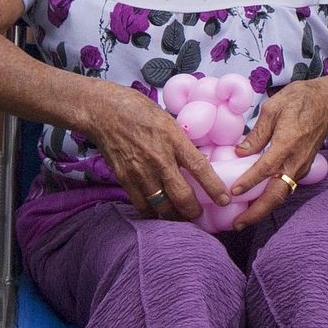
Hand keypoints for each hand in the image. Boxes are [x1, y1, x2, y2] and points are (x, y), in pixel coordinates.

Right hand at [87, 82, 231, 220]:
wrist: (103, 111)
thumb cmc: (136, 109)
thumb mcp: (167, 119)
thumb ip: (180, 141)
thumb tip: (196, 158)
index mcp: (173, 139)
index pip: (200, 168)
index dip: (214, 188)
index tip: (225, 199)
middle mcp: (159, 159)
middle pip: (182, 196)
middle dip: (194, 212)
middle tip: (200, 216)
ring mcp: (141, 172)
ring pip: (162, 207)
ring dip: (174, 217)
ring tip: (181, 219)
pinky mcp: (125, 179)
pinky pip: (142, 206)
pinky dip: (152, 213)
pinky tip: (158, 214)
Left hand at [229, 79, 327, 229]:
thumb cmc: (300, 100)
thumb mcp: (273, 108)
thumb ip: (257, 133)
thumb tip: (240, 152)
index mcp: (288, 143)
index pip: (266, 169)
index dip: (249, 182)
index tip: (233, 193)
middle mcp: (296, 160)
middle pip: (276, 194)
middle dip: (256, 212)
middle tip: (236, 224)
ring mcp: (301, 166)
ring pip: (282, 194)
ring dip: (263, 209)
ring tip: (243, 219)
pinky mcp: (302, 168)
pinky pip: (286, 187)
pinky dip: (271, 199)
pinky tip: (257, 202)